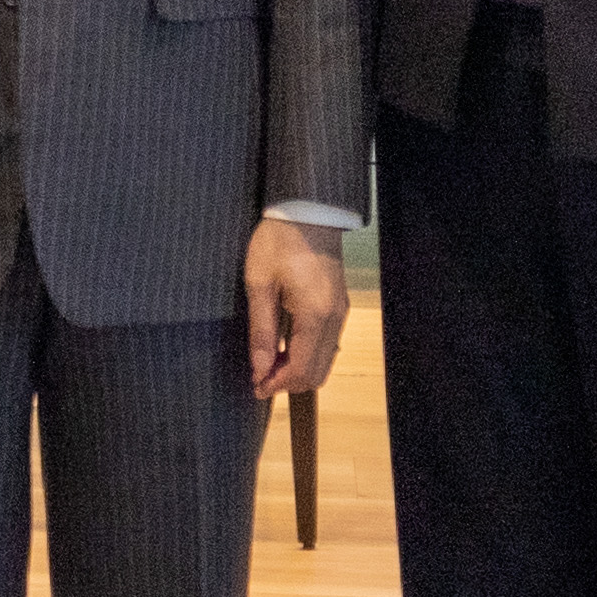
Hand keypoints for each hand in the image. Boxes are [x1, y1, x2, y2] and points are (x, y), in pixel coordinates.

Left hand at [243, 217, 349, 400]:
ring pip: (325, 361)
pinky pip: (328, 344)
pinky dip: (308, 355)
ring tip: (269, 363)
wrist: (307, 210)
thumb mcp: (259, 283)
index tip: (255, 386)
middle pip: (318, 372)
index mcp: (315, 314)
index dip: (277, 384)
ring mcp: (340, 312)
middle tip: (260, 378)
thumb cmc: (279, 241)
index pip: (301, 369)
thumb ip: (261, 330)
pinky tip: (286, 346)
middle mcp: (334, 318)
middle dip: (289, 383)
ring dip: (299, 370)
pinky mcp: (339, 305)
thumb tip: (260, 367)